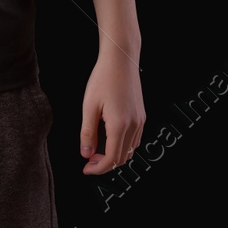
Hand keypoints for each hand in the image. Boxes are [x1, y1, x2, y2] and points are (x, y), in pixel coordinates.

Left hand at [79, 46, 144, 174]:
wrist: (121, 58)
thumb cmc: (104, 78)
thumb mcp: (89, 106)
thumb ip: (87, 133)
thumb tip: (86, 153)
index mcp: (119, 125)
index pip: (111, 159)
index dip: (97, 169)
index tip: (86, 168)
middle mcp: (134, 125)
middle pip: (122, 158)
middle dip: (105, 164)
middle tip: (88, 159)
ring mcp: (140, 120)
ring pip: (130, 150)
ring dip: (114, 155)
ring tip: (97, 149)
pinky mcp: (142, 114)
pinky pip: (135, 139)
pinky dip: (123, 145)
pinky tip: (110, 138)